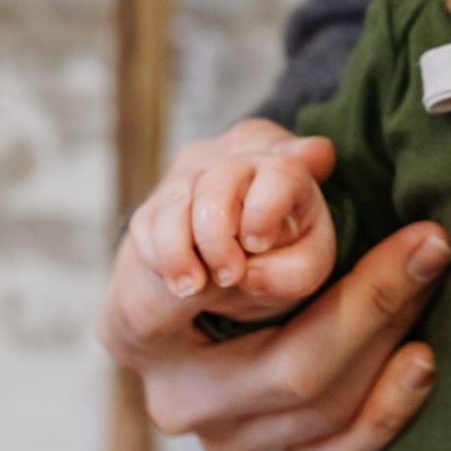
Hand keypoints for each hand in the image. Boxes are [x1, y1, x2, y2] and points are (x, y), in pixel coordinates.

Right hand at [100, 119, 450, 450]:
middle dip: (373, 305)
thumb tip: (318, 156)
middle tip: (431, 245)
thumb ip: (262, 157)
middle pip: (288, 370)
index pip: (206, 303)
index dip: (277, 271)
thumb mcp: (227, 167)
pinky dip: (391, 409)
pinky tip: (423, 359)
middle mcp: (176, 398)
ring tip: (435, 278)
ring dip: (393, 341)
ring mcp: (226, 441)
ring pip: (324, 409)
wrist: (224, 275)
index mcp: (136, 326)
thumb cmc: (225, 213)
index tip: (345, 233)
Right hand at [126, 127, 336, 325]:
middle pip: (220, 180)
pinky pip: (148, 224)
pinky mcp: (159, 203)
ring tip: (192, 288)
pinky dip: (160, 257)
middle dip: (218, 236)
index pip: (282, 170)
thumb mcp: (302, 271)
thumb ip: (295, 273)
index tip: (257, 244)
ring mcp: (194, 178)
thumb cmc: (279, 260)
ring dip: (180, 251)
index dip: (266, 208)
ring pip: (176, 200)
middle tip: (229, 276)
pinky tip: (178, 279)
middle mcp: (239, 162)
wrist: (232, 276)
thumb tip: (252, 273)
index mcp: (286, 172)